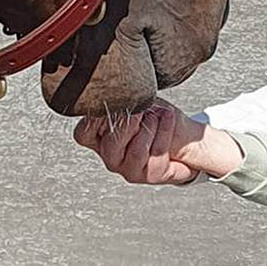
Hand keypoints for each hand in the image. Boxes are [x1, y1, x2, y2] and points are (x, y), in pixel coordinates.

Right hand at [74, 100, 241, 182]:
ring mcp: (129, 169)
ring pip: (137, 150)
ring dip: (151, 126)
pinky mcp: (150, 176)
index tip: (114, 105)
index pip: (83, 134)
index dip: (94, 120)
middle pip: (111, 144)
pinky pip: (157, 153)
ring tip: (160, 114)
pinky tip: (168, 119)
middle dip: (129, 122)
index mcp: (101, 139)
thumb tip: (118, 90)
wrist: (183, 137)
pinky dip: (165, 130)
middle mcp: (111, 157)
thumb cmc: (155, 119)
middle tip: (140, 109)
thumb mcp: (137, 104)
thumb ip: (123, 101)